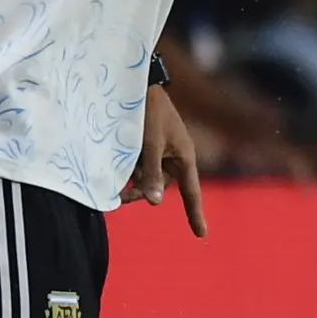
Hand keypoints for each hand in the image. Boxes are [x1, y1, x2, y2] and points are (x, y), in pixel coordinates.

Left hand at [122, 85, 207, 236]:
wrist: (139, 83)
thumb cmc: (149, 112)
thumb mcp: (150, 144)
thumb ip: (151, 173)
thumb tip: (153, 203)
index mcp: (184, 156)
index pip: (191, 192)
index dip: (195, 213)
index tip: (201, 234)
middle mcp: (175, 156)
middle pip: (161, 185)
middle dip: (142, 191)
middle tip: (120, 196)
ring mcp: (161, 150)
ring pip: (148, 176)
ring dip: (133, 178)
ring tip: (115, 175)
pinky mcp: (148, 144)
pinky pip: (141, 164)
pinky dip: (130, 168)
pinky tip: (115, 164)